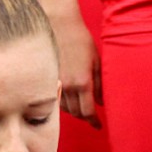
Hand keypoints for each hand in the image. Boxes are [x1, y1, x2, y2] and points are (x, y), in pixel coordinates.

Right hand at [50, 7, 101, 127]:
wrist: (60, 26)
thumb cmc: (81, 41)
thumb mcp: (97, 62)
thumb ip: (101, 84)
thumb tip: (103, 102)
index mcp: (83, 82)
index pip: (88, 111)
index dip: (94, 121)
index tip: (99, 125)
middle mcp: (68, 86)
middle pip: (76, 113)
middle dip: (85, 117)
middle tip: (93, 118)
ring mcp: (56, 83)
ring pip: (66, 108)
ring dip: (75, 111)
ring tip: (83, 109)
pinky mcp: (48, 79)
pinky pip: (56, 99)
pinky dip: (65, 103)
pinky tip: (71, 99)